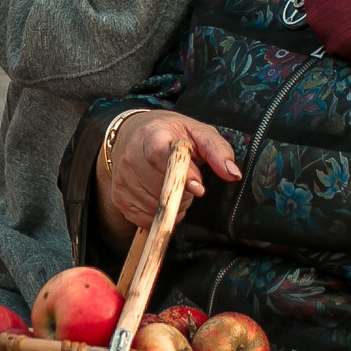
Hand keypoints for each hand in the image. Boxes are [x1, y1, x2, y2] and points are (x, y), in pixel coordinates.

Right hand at [94, 110, 238, 232]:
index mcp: (151, 135)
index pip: (160, 157)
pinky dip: (160, 213)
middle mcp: (131, 157)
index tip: (199, 187)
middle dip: (183, 191)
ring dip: (173, 204)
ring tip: (171, 184)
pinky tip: (160, 195)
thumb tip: (232, 174)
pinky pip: (146, 218)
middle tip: (186, 178)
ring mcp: (122, 179)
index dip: (181, 175)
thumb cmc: (172, 134)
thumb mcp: (198, 132)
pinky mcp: (119, 198)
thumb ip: (217, 150)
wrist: (133, 134)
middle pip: (162, 189)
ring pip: (157, 207)